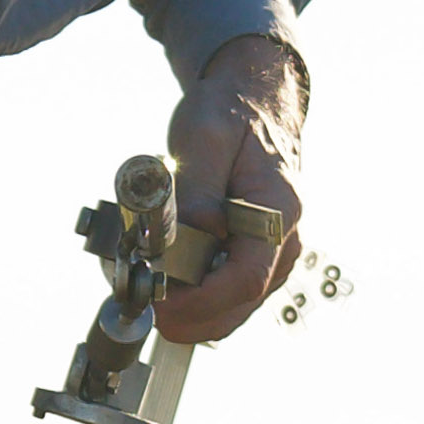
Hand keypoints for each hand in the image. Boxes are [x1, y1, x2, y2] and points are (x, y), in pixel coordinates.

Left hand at [161, 39, 309, 340]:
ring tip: (140, 282)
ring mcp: (272, 256)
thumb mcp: (204, 136)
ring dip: (185, 310)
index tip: (159, 305)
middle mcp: (284, 243)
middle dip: (186, 318)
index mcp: (277, 213)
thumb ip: (196, 187)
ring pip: (230, 310)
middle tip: (138, 304)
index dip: (199, 303)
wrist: (254, 105)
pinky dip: (191, 299)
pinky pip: (224, 295)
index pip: (245, 280)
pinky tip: (158, 278)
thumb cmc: (230, 116)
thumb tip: (189, 235)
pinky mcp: (254, 258)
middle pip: (238, 308)